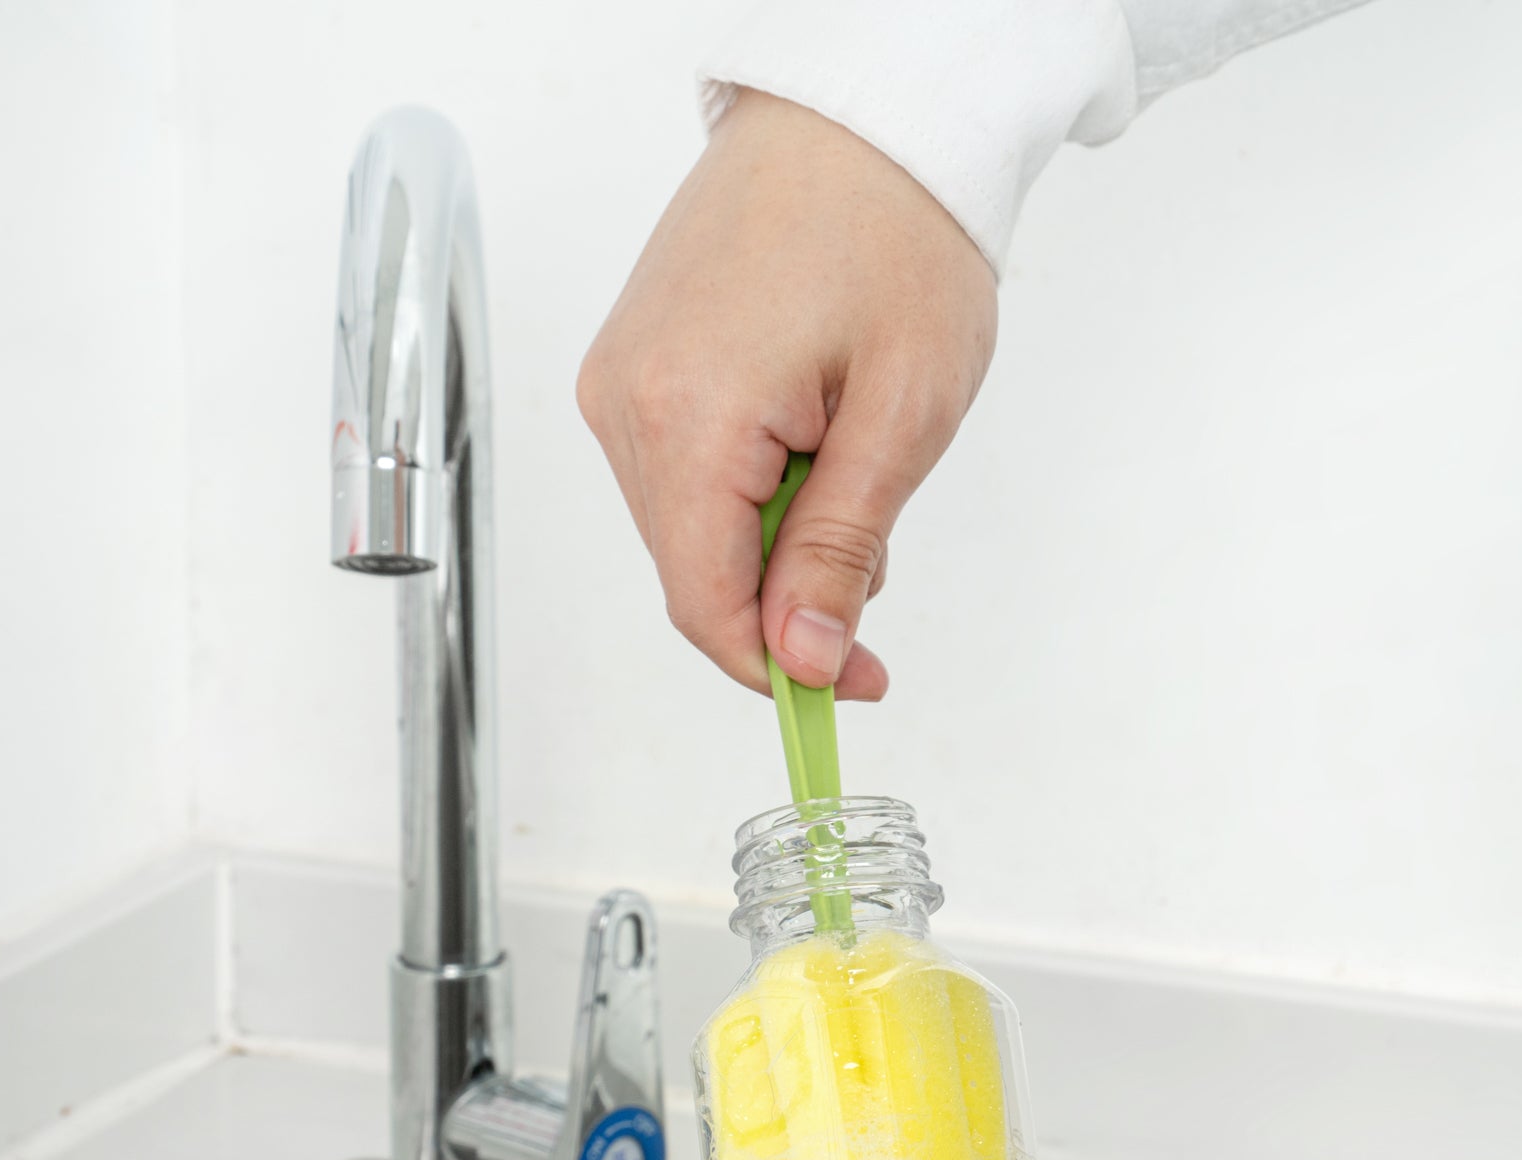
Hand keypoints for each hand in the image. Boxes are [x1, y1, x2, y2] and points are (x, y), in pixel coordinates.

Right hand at [578, 90, 997, 700]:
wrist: (865, 111)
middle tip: (877, 556)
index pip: (704, 606)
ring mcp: (620, 377)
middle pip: (694, 574)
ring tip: (851, 462)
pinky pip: (683, 472)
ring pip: (689, 529)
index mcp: (685, 417)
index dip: (777, 666)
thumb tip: (804, 658)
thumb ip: (840, 551)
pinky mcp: (633, 361)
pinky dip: (749, 488)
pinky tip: (810, 436)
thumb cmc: (899, 233)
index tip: (852, 685)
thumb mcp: (900, 417)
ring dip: (773, 539)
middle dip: (786, 597)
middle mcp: (625, 402)